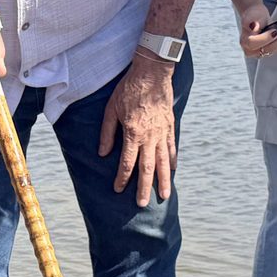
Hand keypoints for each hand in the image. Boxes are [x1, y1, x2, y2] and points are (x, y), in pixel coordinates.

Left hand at [99, 55, 177, 205]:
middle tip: (142, 204)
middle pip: (147, 168)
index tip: (118, 190)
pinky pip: (172, 148)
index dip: (122, 178)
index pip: (127, 162)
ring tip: (164, 196)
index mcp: (132, 133)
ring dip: (163, 181)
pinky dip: (172, 161)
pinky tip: (172, 171)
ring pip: (163, 162)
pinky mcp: (170, 127)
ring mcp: (162, 133)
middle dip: (144, 188)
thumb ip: (107, 133)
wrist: (152, 72)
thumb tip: (104, 153)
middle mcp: (149, 137)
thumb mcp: (111, 109)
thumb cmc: (128, 89)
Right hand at [238, 4, 276, 59]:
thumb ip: (251, 21)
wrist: (256, 18)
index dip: (265, 38)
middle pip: (268, 49)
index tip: (275, 31)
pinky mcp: (269, 52)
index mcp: (245, 42)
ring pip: (276, 49)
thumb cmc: (253, 16)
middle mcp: (252, 50)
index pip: (254, 43)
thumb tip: (254, 27)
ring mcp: (261, 53)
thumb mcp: (250, 15)